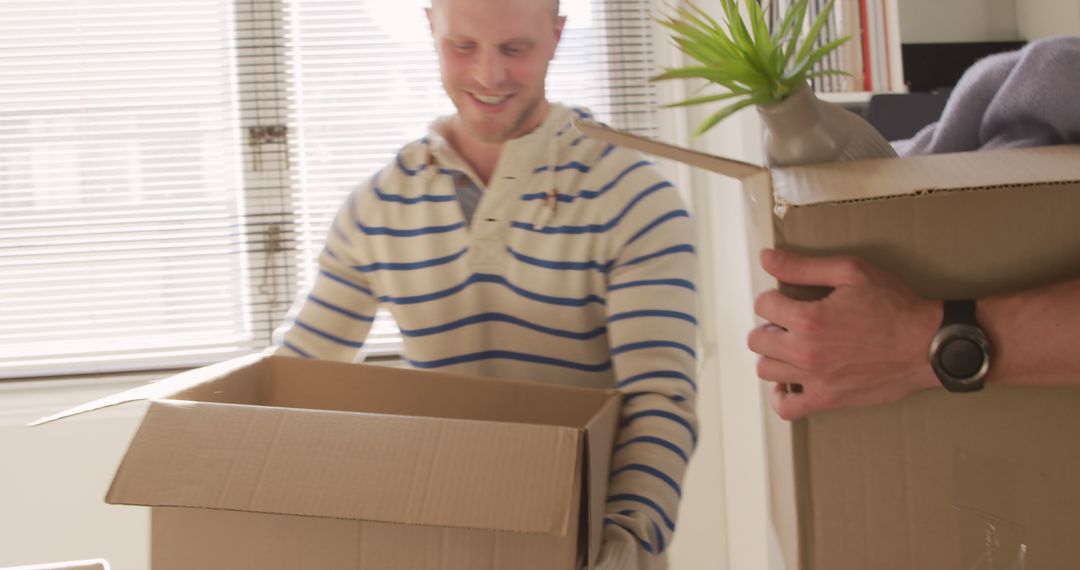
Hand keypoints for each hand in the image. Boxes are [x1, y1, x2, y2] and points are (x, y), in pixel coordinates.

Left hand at [747, 249, 941, 418]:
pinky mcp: (827, 400)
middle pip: (757, 340)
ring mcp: (815, 379)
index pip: (763, 305)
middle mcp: (805, 352)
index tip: (788, 298)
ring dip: (773, 355)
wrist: (927, 344)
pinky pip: (786, 408)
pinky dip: (781, 397)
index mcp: (809, 319)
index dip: (774, 297)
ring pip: (766, 369)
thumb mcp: (851, 272)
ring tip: (792, 346)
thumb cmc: (894, 305)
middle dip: (770, 326)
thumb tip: (766, 258)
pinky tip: (789, 381)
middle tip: (790, 322)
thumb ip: (803, 266)